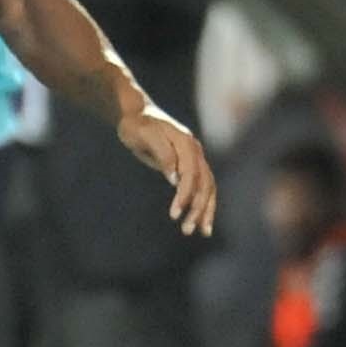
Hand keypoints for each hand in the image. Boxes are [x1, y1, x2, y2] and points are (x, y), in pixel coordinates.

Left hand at [117, 105, 216, 235]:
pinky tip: (201, 222)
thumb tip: (175, 179)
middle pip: (204, 182)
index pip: (191, 172)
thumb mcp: (144, 135)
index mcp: (185, 141)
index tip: (174, 214)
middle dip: (198, 208)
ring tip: (198, 232)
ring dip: (205, 210)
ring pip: (208, 187)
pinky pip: (203, 187)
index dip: (185, 194)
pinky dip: (204, 204)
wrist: (138, 114)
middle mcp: (195, 150)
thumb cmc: (137, 125)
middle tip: (187, 230)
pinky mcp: (192, 166)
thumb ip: (162, 154)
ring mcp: (196, 157)